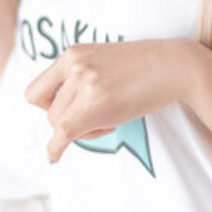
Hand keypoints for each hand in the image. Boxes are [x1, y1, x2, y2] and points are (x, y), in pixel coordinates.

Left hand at [24, 40, 191, 163]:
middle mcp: (74, 67)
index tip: (68, 112)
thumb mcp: (105, 61)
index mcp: (72, 54)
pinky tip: (54, 158)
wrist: (175, 66)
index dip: (47, 108)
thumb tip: (66, 108)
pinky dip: (55, 149)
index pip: (36, 91)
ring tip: (110, 121)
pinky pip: (63, 134)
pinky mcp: (97, 104)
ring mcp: (84, 84)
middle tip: (100, 119)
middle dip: (70, 122)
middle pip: (49, 113)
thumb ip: (82, 76)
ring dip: (82, 131)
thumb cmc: (146, 67)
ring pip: (60, 124)